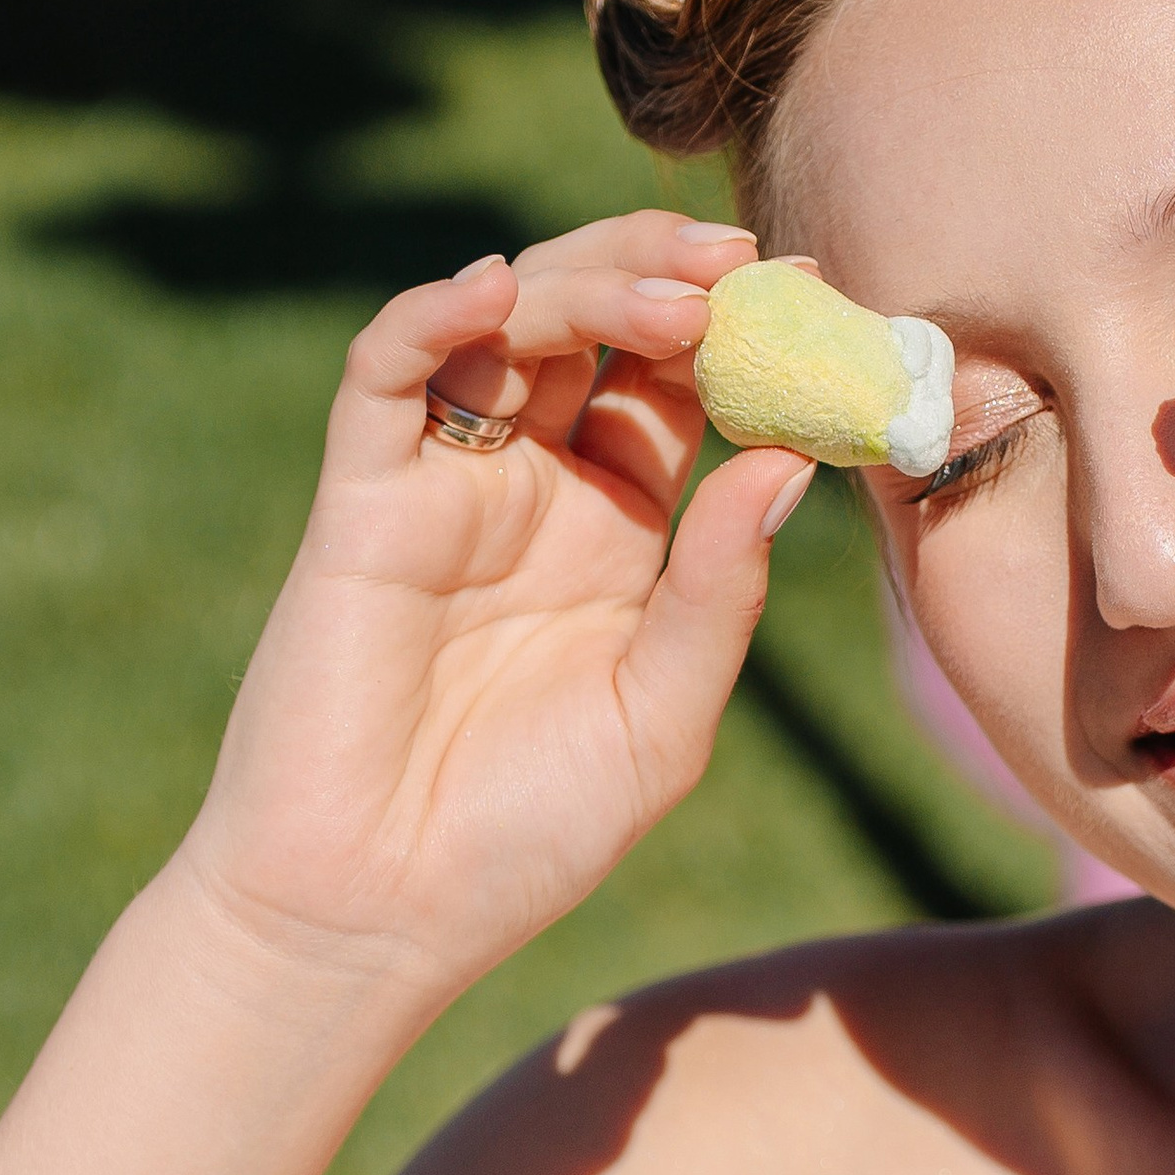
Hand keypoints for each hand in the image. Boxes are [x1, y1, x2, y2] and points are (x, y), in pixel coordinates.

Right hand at [179, 208, 806, 1004]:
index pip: (682, 392)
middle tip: (739, 261)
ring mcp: (446, 484)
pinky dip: (431, 316)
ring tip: (669, 295)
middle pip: (599, 331)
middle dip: (667, 277)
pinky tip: (495, 291)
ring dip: (584, 286)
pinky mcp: (361, 500)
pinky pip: (385, 376)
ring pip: (507, 325)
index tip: (813, 294)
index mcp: (616, 533)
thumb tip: (788, 463)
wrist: (380, 913)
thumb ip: (720, 592)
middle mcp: (533, 489)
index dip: (743, 338)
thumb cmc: (524, 836)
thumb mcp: (661, 718)